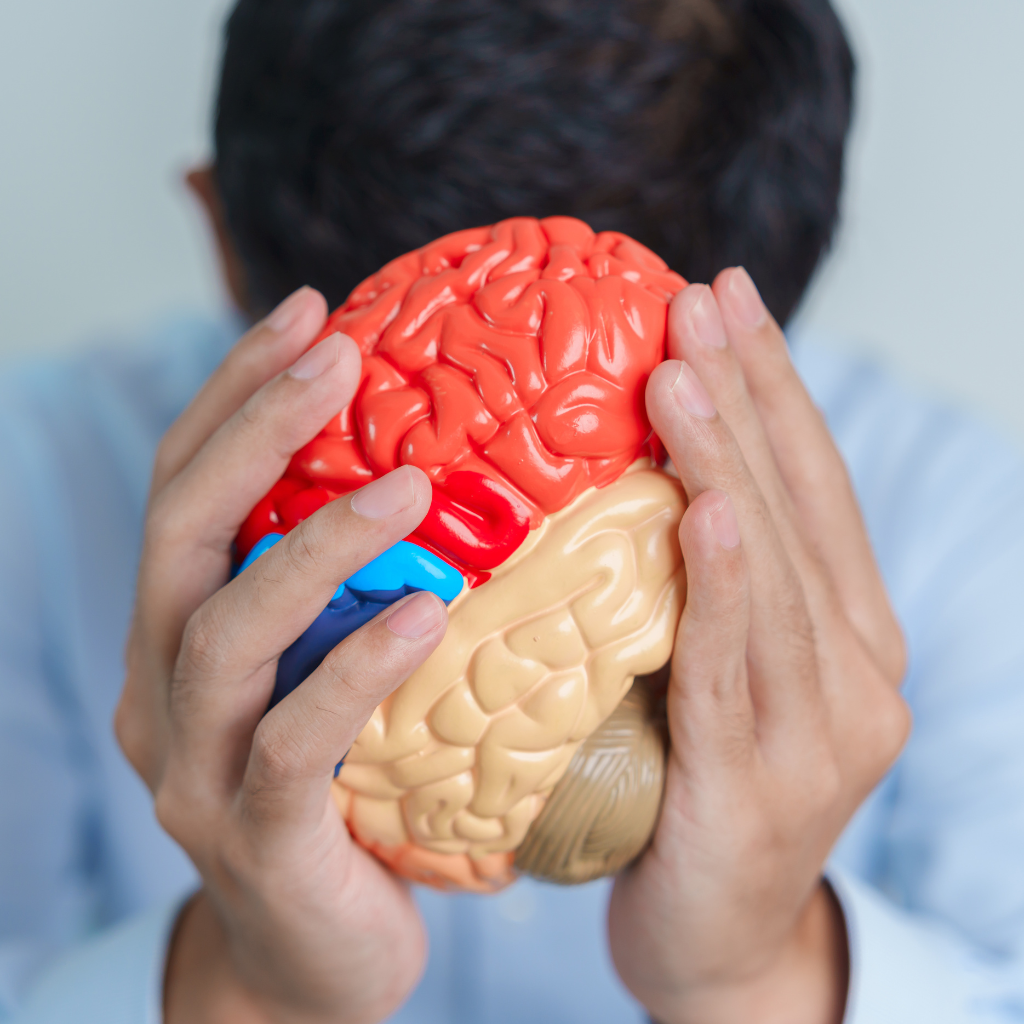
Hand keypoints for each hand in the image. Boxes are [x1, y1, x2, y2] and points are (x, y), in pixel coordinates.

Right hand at [115, 288, 447, 1023]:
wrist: (312, 962)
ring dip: (314, 545)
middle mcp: (162, 688)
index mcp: (180, 635)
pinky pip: (295, 737)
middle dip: (253, 429)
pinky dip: (354, 666)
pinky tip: (422, 615)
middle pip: (181, 532)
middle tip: (334, 352)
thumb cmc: (342, 799)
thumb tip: (446, 477)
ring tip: (407, 487)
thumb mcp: (330, 678)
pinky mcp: (253, 836)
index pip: (189, 489)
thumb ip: (352, 594)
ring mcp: (194, 767)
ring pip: (225, 629)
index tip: (309, 312)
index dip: (237, 394)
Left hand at [608, 271, 909, 1023]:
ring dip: (730, 463)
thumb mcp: (701, 675)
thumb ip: (690, 586)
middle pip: (798, 507)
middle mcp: (857, 669)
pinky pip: (738, 667)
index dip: (772, 386)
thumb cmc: (689, 796)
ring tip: (684, 371)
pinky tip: (711, 513)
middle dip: (750, 395)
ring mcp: (824, 731)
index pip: (808, 485)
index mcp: (846, 632)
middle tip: (700, 299)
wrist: (713, 945)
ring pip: (775, 572)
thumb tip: (620, 477)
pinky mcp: (768, 789)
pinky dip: (730, 585)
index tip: (725, 296)